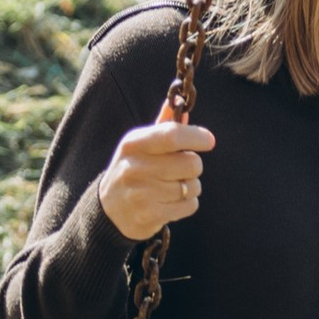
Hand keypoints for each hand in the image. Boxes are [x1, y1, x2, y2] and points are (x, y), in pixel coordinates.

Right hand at [97, 107, 213, 241]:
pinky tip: (170, 202)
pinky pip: (190, 205)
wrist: (109, 211)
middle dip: (194, 166)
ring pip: (193, 186)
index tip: (209, 141)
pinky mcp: (150, 215)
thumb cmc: (133, 170)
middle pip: (191, 163)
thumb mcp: (141, 146)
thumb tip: (180, 103)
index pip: (172, 135)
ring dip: (191, 187)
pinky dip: (187, 204)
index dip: (196, 136)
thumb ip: (163, 127)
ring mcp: (141, 193)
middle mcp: (135, 167)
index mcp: (133, 144)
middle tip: (181, 169)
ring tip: (172, 187)